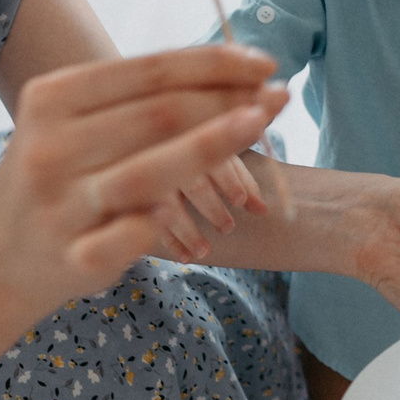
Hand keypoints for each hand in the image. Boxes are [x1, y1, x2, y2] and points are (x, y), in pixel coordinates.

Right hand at [0, 45, 288, 309]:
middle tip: (280, 95)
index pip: (148, 70)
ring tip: (261, 128)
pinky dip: (165, 225)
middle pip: (157, 116)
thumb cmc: (59, 175)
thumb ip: (140, 99)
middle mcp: (49, 148)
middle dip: (228, 101)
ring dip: (214, 147)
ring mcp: (59, 206)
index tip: (265, 63)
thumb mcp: (76, 123)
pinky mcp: (72, 259)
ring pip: (149, 174)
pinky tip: (200, 223)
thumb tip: (239, 74)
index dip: (213, 64)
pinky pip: (130, 237)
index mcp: (52, 99)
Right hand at [150, 151, 271, 261]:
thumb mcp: (216, 157)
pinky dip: (170, 242)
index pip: (215, 159)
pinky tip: (185, 257)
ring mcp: (150, 178)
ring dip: (188, 231)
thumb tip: (262, 211)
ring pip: (168, 205)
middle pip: (192, 183)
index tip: (240, 200)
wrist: (146, 142)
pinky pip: (150, 223)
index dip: (229, 179)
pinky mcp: (137, 199)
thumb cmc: (195, 152)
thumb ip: (240, 179)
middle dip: (212, 207)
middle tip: (228, 227)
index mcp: (196, 141)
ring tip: (205, 251)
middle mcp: (172, 156)